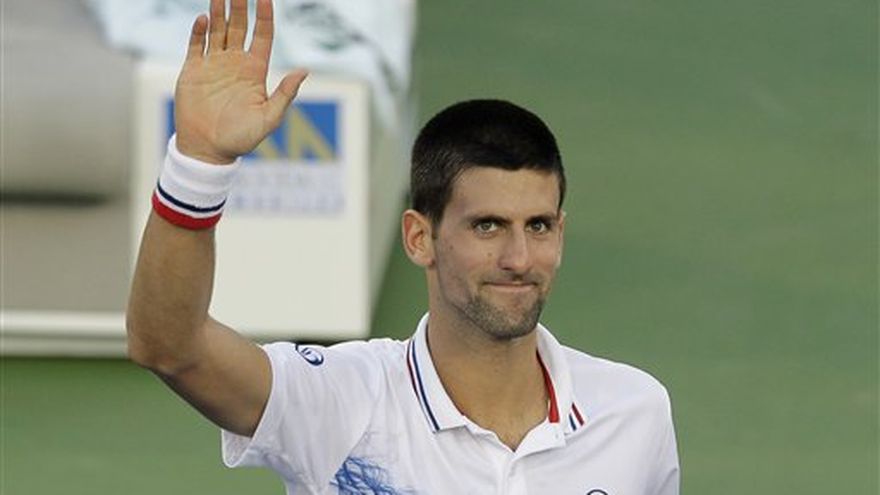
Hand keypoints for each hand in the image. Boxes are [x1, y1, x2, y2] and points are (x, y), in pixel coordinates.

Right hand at [174, 0, 307, 163]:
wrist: (208, 150)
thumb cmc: (241, 138)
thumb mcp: (269, 118)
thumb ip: (285, 94)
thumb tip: (305, 71)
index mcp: (255, 71)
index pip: (262, 35)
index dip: (264, 16)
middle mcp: (235, 63)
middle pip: (240, 27)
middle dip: (240, 6)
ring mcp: (213, 65)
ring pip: (218, 30)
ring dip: (219, 12)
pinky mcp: (193, 71)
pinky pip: (196, 45)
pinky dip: (199, 31)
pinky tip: (203, 19)